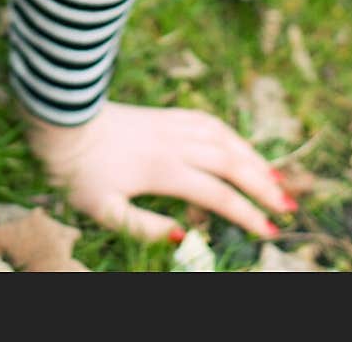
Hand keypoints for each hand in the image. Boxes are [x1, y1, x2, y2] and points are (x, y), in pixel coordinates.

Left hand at [22, 99, 295, 242]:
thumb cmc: (79, 170)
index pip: (217, 193)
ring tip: (275, 178)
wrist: (63, 120)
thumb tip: (181, 237)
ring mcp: (171, 124)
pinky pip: (208, 121)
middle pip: (230, 162)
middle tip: (289, 206)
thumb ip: (144, 226)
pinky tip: (239, 146)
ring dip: (253, 157)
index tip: (269, 231)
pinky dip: (231, 134)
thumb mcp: (104, 208)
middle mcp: (174, 142)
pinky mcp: (164, 114)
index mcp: (163, 169)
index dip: (246, 213)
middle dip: (263, 185)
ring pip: (224, 137)